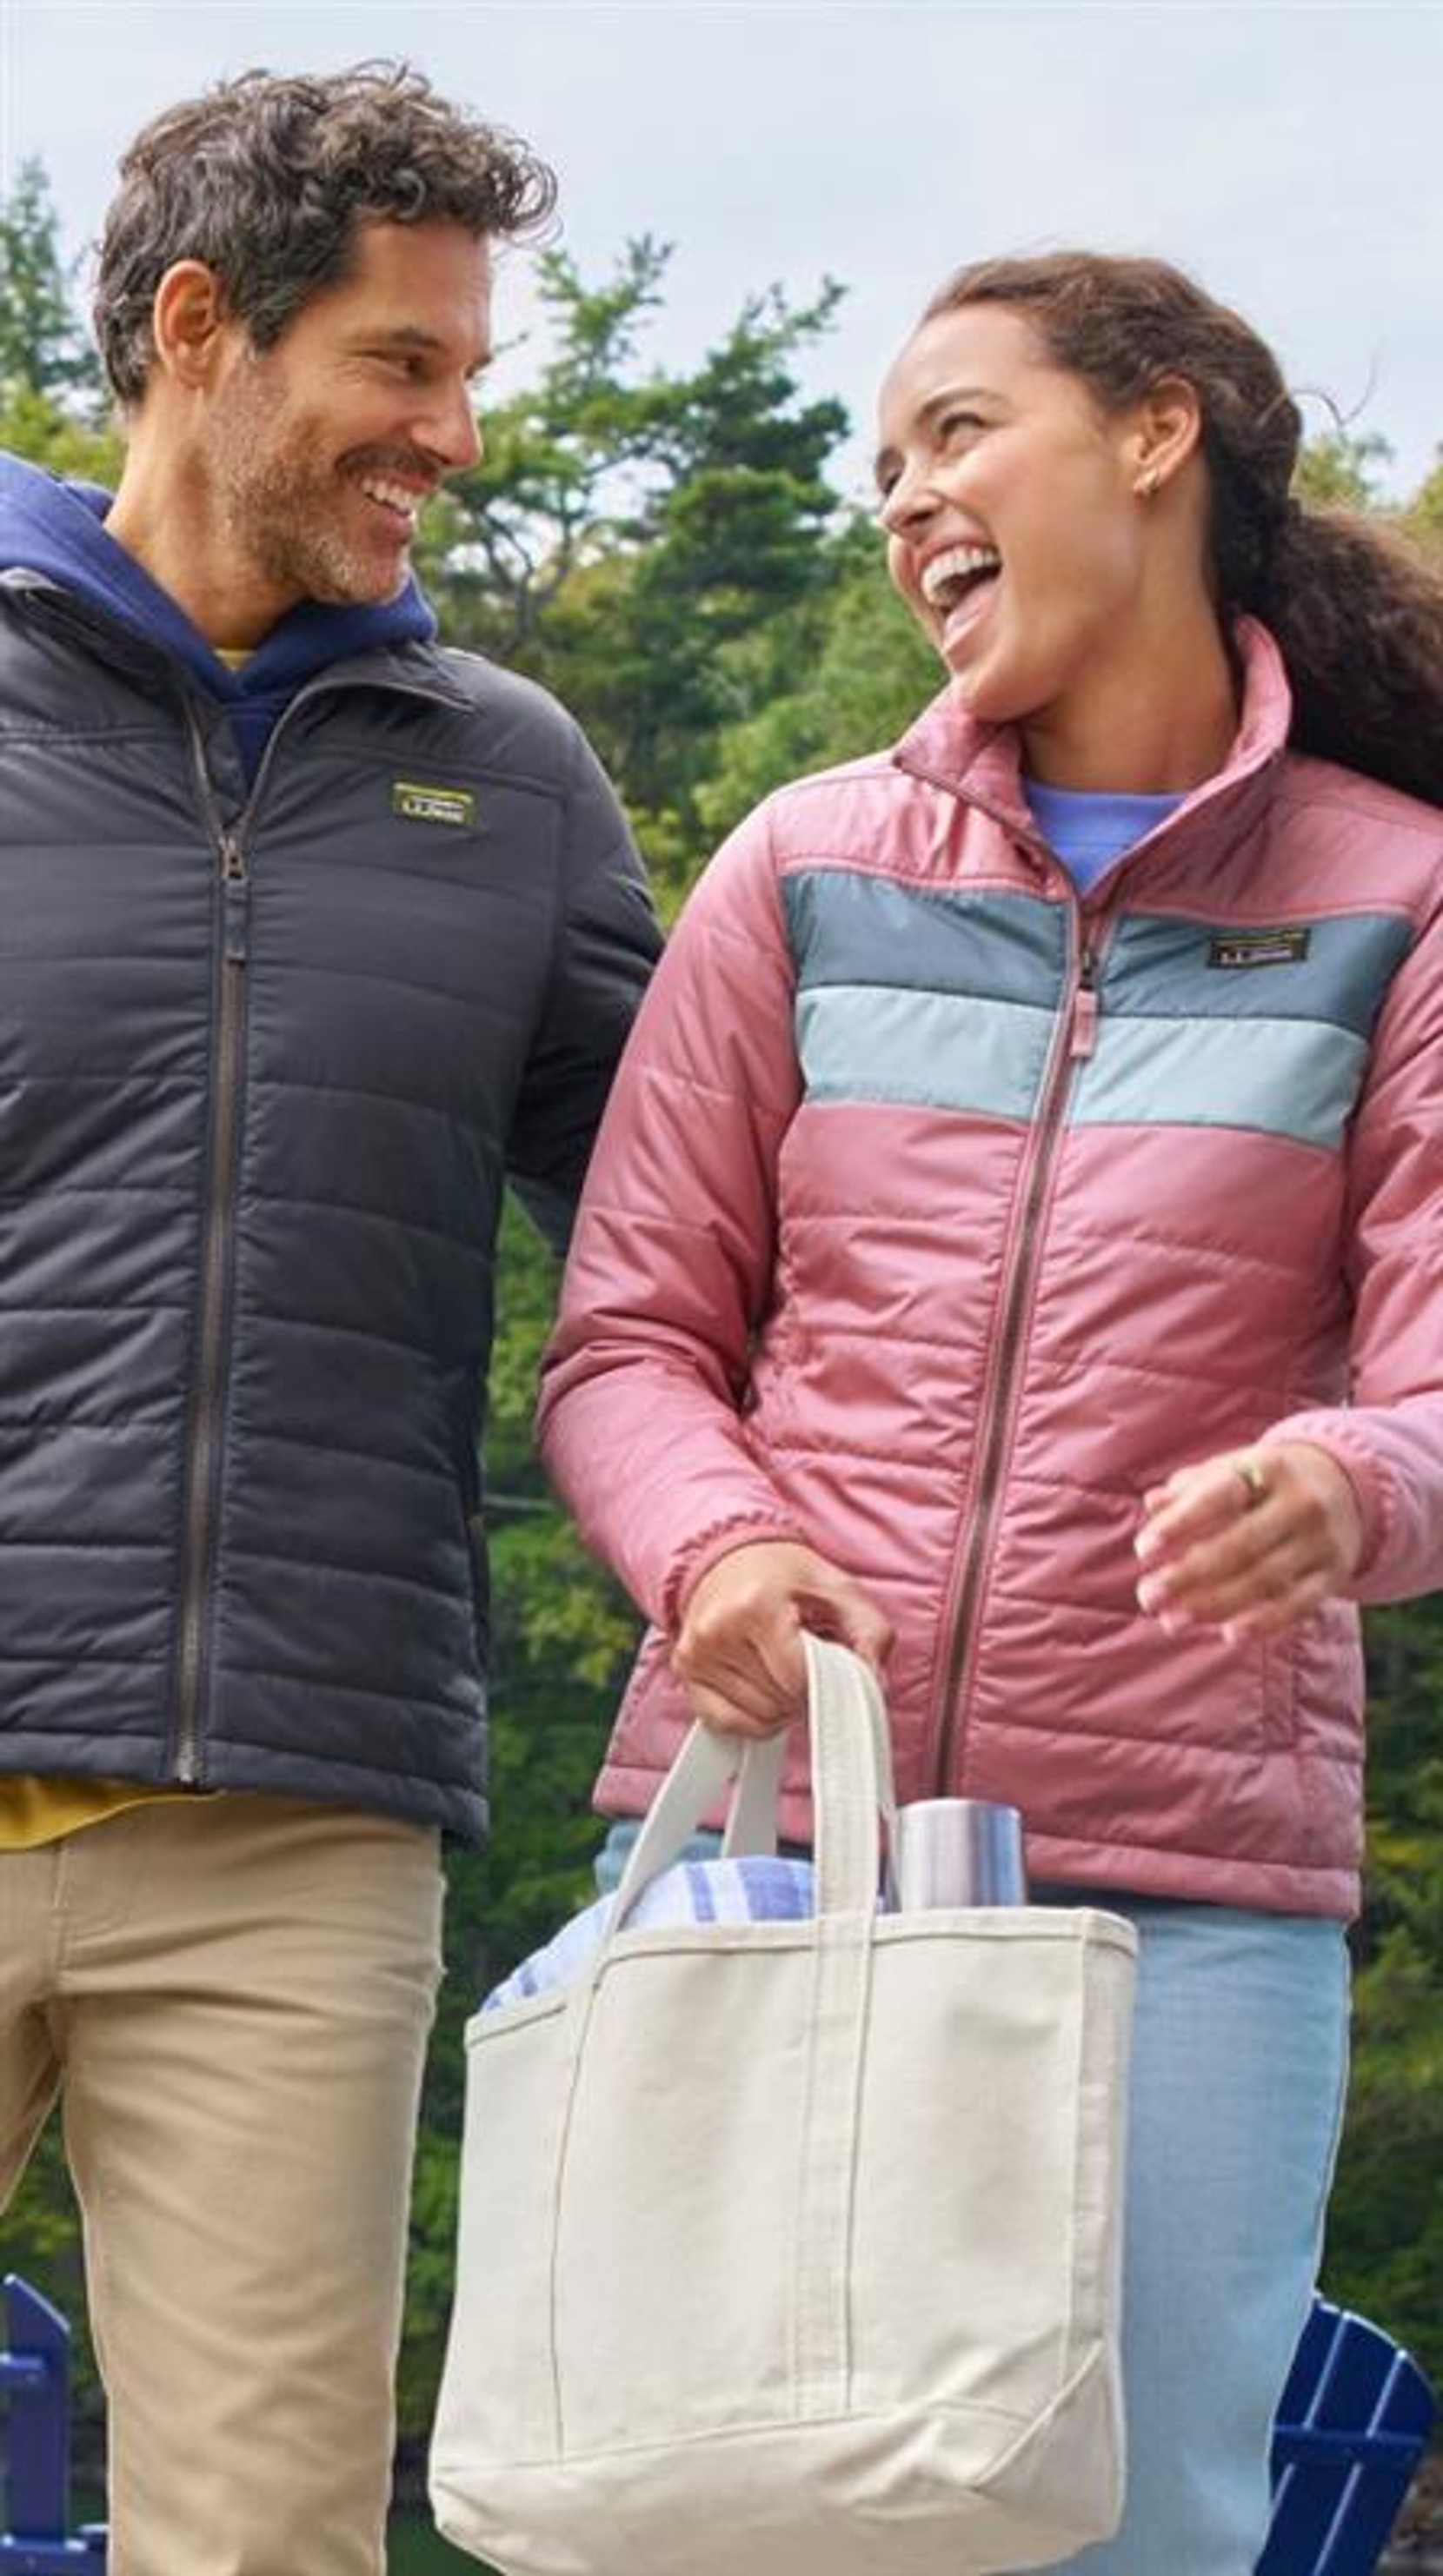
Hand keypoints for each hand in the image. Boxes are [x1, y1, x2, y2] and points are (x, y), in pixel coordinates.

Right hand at [670, 1541, 893, 1737]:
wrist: (730, 1556)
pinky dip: (754, 1718)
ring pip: (758, 1716)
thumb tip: (873, 1684)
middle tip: (805, 1659)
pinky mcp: (685, 1671)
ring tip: (781, 1666)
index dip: (825, 1680)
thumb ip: (870, 1634)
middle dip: (804, 1690)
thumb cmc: (785, 1574)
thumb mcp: (839, 1589)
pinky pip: (726, 1724)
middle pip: (779, 1700)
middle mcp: (717, 1630)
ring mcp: (695, 1653)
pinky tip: (762, 1688)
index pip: (799, 1677)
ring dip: (781, 1704)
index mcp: (755, 1604)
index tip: (829, 1662)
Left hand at [1134, 1440, 1364, 1641]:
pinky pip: (1298, 1603)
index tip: (1144, 1551)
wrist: (1347, 1486)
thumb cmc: (1265, 1483)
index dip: (1180, 1524)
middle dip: (1188, 1576)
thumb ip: (1191, 1488)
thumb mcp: (1233, 1470)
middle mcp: (1300, 1502)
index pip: (1219, 1496)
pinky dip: (1265, 1622)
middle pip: (1239, 1545)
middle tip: (1148, 1597)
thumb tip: (1152, 1503)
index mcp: (1269, 1466)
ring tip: (1171, 1621)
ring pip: (1264, 1579)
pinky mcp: (1336, 1573)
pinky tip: (1229, 1634)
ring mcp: (1322, 1540)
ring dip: (1214, 1605)